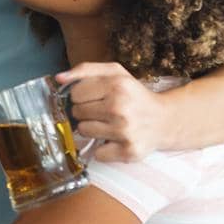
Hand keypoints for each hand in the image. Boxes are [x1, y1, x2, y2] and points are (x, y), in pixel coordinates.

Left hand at [55, 62, 172, 161]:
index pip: (75, 93)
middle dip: (87, 112)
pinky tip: (116, 140)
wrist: (164, 120)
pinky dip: (103, 149)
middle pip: (77, 112)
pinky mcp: (128, 151)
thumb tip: (59, 78)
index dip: (82, 96)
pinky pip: (97, 153)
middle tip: (104, 111)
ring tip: (109, 124)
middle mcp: (120, 107)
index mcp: (117, 84)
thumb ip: (86, 70)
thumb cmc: (135, 96)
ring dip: (93, 129)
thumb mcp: (115, 73)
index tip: (95, 98)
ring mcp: (124, 131)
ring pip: (83, 131)